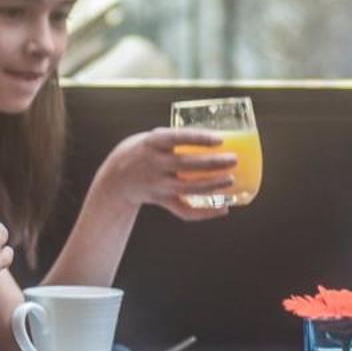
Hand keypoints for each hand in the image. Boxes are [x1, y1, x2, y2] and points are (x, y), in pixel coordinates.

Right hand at [93, 127, 236, 220]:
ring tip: (231, 180)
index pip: (177, 138)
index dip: (199, 138)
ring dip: (212, 186)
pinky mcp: (162, 201)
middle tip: (234, 160)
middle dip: (212, 163)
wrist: (117, 177)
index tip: (220, 139)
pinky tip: (223, 208)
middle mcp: (153, 164)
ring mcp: (157, 185)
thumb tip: (219, 140)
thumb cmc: (146, 152)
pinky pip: (184, 211)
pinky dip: (205, 212)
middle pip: (186, 165)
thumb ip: (180, 140)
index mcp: (152, 143)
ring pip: (188, 189)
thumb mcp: (155, 139)